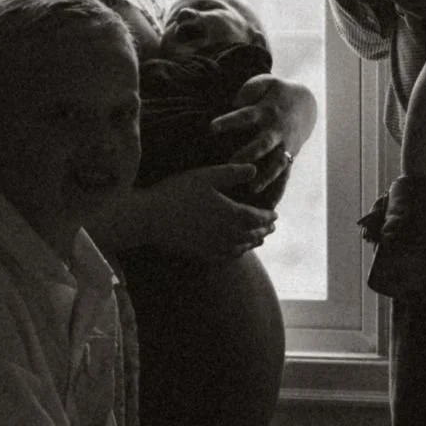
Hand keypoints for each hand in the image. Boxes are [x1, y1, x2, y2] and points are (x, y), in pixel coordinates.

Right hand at [133, 164, 276, 260]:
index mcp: (231, 214)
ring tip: (260, 238)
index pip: (258, 218)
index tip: (276, 214)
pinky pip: (226, 256)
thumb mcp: (206, 176)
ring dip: (253, 242)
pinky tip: (237, 250)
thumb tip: (254, 169)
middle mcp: (227, 234)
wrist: (149, 218)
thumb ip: (232, 173)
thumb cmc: (177, 192)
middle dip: (264, 229)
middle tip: (272, 227)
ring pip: (242, 247)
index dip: (269, 216)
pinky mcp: (201, 253)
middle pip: (253, 234)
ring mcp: (214, 246)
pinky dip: (237, 253)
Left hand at [211, 73, 316, 196]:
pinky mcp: (290, 157)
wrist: (306, 105)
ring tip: (251, 188)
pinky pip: (285, 176)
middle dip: (248, 154)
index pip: (245, 116)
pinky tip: (270, 207)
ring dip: (265, 176)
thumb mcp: (266, 82)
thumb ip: (249, 89)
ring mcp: (284, 146)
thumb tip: (235, 101)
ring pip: (276, 163)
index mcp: (265, 111)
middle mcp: (275, 130)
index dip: (229, 121)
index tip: (211, 128)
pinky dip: (278, 191)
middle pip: (262, 143)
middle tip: (232, 163)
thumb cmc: (277, 93)